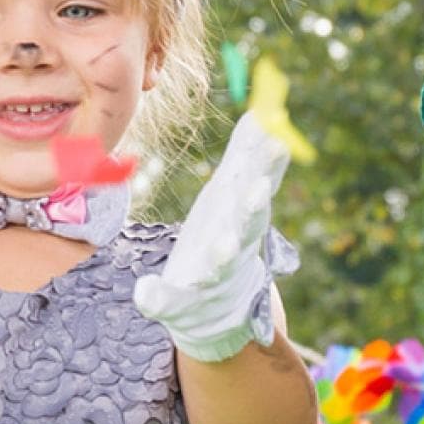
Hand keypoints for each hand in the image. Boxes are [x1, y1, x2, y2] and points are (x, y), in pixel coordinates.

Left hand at [133, 113, 294, 363]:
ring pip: (222, 264)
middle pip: (250, 224)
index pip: (260, 185)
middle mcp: (237, 244)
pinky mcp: (186, 301)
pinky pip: (171, 300)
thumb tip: (262, 113)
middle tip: (258, 190)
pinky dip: (159, 298)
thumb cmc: (226, 236)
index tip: (278, 142)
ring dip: (223, 255)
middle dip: (253, 208)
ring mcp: (213, 276)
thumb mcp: (233, 195)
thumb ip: (245, 159)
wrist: (218, 310)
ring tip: (223, 247)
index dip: (269, 166)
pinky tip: (144, 293)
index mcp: (244, 214)